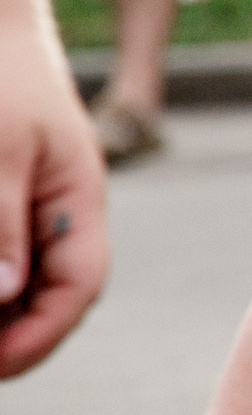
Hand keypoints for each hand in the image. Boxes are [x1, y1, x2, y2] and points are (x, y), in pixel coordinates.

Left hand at [0, 34, 109, 378]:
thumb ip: (0, 223)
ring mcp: (34, 210)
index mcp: (81, 200)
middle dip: (13, 336)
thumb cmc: (0, 78)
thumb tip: (5, 295)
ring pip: (24, 281)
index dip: (41, 334)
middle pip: (52, 295)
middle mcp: (63, 213)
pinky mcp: (8, 204)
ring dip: (2, 308)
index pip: (80, 286)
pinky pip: (8, 258)